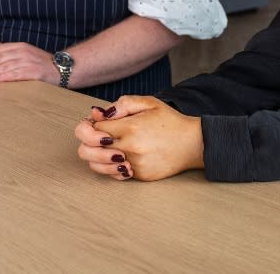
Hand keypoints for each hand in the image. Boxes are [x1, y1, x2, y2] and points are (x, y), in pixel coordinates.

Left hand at [0, 42, 57, 83]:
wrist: (62, 68)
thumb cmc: (43, 64)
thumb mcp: (27, 55)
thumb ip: (14, 56)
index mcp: (21, 46)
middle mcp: (24, 52)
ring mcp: (29, 61)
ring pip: (5, 66)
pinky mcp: (34, 71)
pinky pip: (16, 74)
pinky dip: (5, 77)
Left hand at [76, 96, 203, 180]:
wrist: (193, 143)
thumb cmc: (170, 121)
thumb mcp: (148, 102)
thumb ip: (121, 104)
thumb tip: (97, 113)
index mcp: (130, 127)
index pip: (92, 128)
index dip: (90, 124)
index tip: (96, 122)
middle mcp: (130, 148)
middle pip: (87, 149)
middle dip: (87, 141)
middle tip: (97, 137)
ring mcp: (134, 164)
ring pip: (96, 165)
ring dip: (96, 156)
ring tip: (107, 147)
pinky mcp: (139, 176)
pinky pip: (114, 174)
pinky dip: (111, 166)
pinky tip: (120, 157)